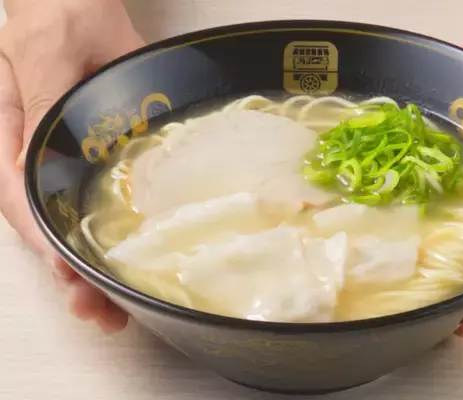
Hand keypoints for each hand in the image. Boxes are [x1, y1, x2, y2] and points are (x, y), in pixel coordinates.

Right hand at [0, 0, 143, 332]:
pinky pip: (75, 203)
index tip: (70, 272)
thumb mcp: (59, 50)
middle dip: (64, 271)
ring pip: (54, 220)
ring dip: (78, 265)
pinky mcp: (73, 157)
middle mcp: (20, 149)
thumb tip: (52, 160)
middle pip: (35, 221)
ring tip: (107, 307)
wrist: (70, 0)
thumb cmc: (63, 12)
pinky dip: (92, 237)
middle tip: (99, 311)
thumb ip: (53, 101)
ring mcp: (46, 157)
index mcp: (8, 126)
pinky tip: (111, 264)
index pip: (18, 196)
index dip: (44, 239)